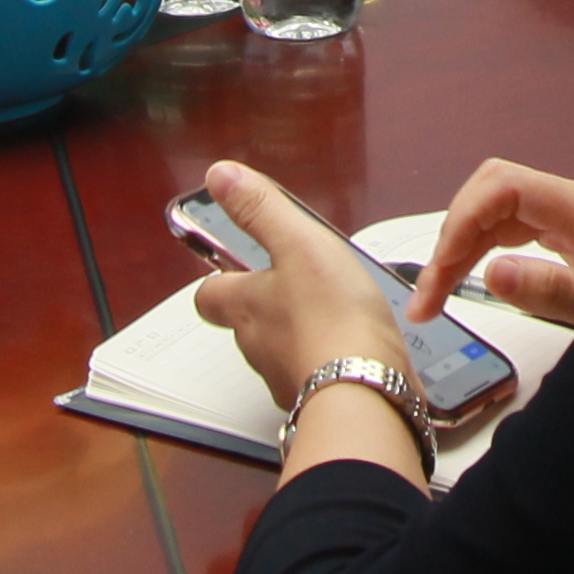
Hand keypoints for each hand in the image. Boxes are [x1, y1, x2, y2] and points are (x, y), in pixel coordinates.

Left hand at [187, 161, 411, 408]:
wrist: (365, 391)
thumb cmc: (332, 318)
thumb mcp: (298, 244)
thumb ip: (261, 210)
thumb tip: (220, 176)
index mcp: (244, 305)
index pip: (208, 293)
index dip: (217, 278)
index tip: (230, 264)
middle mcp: (256, 345)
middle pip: (244, 324)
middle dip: (262, 306)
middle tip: (288, 285)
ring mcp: (285, 376)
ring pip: (279, 351)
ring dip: (296, 334)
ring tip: (328, 313)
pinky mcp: (319, 396)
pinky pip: (313, 374)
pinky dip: (326, 360)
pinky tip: (352, 347)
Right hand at [412, 156, 573, 329]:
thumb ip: (554, 290)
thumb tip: (493, 273)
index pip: (502, 189)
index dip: (461, 224)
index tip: (439, 276)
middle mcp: (572, 202)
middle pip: (490, 194)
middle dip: (451, 239)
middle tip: (427, 299)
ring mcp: (571, 213)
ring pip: (497, 209)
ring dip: (462, 246)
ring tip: (436, 296)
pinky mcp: (572, 230)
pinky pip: (514, 225)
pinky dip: (484, 248)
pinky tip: (473, 276)